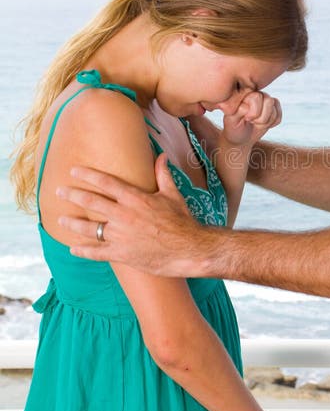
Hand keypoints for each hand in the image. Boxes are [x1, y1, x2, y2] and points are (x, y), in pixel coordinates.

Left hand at [57, 154, 211, 276]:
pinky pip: (96, 252)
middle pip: (91, 202)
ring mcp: (121, 236)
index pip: (105, 182)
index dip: (87, 175)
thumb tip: (161, 156)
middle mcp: (124, 215)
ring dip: (72, 223)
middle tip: (59, 191)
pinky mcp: (121, 254)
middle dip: (72, 195)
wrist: (189, 249)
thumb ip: (163, 174)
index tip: (74, 171)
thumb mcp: (173, 194)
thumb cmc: (182, 221)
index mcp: (135, 198)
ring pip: (89, 228)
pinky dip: (83, 251)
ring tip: (61, 220)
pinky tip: (73, 248)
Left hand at [221, 91, 281, 147]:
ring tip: (256, 123)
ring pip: (275, 108)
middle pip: (269, 101)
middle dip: (261, 117)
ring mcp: (265, 100)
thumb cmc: (233, 127)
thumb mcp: (231, 119)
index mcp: (244, 93)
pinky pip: (279, 116)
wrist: (239, 137)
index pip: (257, 97)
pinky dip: (272, 124)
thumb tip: (249, 106)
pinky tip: (262, 125)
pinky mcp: (273, 108)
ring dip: (266, 121)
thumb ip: (240, 110)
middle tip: (251, 121)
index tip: (245, 118)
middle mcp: (255, 93)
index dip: (254, 112)